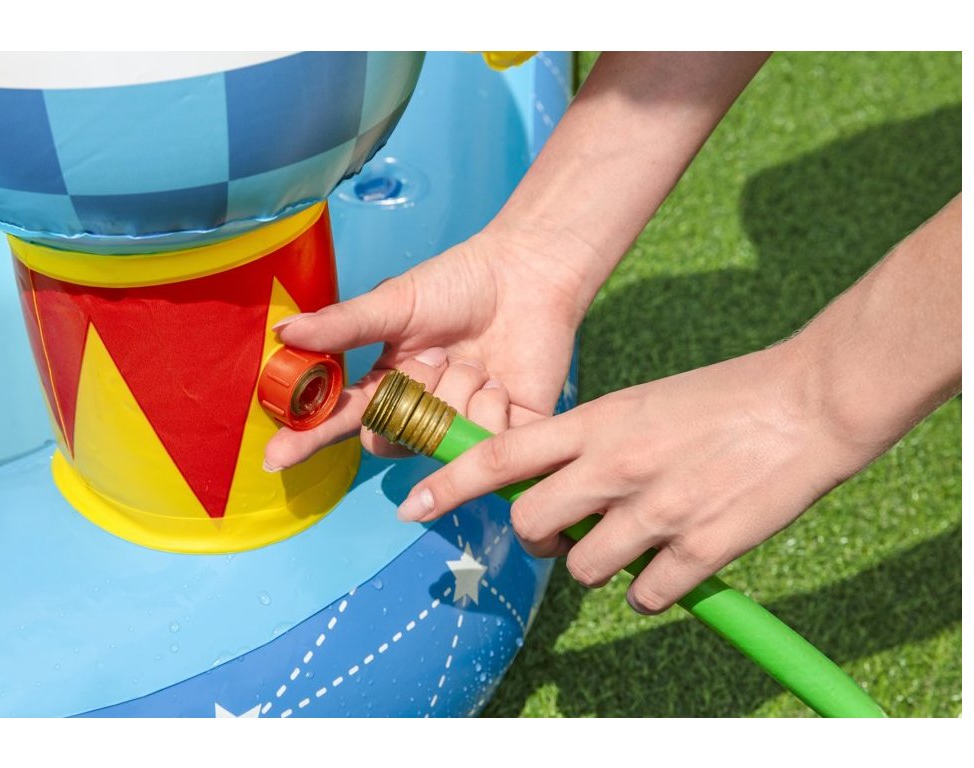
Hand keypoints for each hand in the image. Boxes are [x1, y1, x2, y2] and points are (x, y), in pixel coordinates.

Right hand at [263, 224, 590, 469]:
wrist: (528, 274)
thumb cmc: (460, 282)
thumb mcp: (397, 302)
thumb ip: (344, 325)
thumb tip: (283, 334)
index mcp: (388, 383)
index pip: (339, 418)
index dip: (306, 439)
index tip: (275, 457)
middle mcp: (419, 412)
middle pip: (390, 439)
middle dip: (412, 400)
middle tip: (437, 359)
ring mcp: (460, 427)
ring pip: (438, 441)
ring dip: (457, 395)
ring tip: (478, 362)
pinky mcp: (506, 437)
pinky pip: (485, 448)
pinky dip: (492, 411)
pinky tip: (502, 381)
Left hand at [394, 342, 875, 613]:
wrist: (807, 402)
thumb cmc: (723, 398)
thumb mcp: (640, 402)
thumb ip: (592, 443)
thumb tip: (558, 489)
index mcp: (597, 421)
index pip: (501, 454)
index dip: (450, 483)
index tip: (412, 505)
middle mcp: (614, 466)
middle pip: (529, 524)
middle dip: (539, 536)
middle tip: (566, 530)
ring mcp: (655, 511)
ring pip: (583, 569)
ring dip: (598, 564)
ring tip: (635, 540)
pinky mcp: (699, 549)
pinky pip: (644, 596)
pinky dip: (651, 588)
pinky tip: (674, 562)